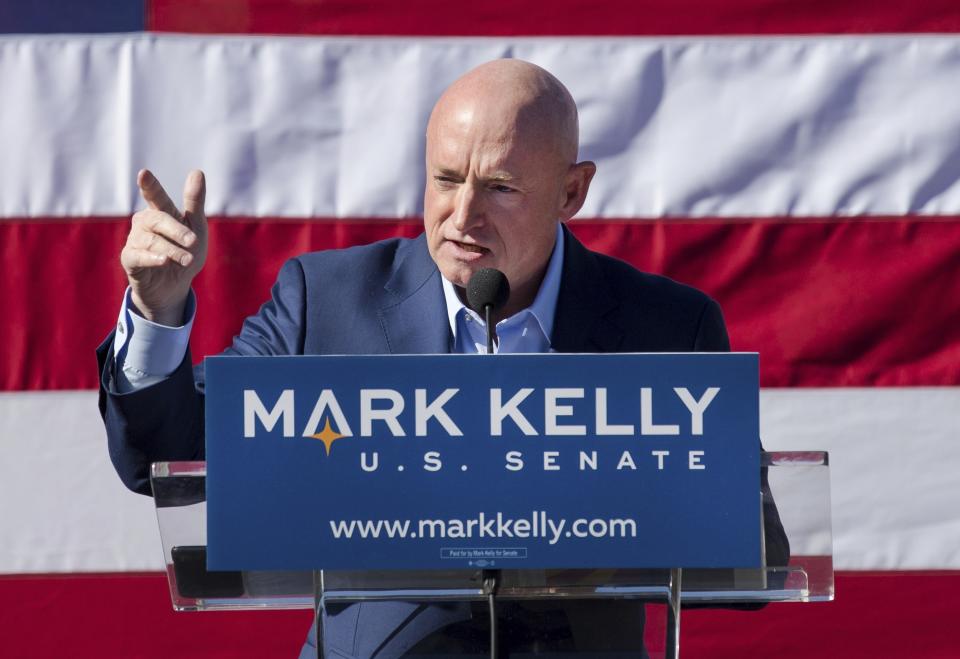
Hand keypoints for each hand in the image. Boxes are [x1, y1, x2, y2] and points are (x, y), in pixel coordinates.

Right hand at [121, 169, 207, 325]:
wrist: (175, 285)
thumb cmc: (185, 250)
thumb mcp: (196, 226)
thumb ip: (194, 201)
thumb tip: (197, 171)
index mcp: (160, 212)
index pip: (154, 195)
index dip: (149, 185)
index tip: (144, 174)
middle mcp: (143, 223)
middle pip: (157, 219)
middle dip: (176, 230)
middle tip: (193, 241)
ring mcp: (134, 240)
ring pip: (150, 240)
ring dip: (172, 250)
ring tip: (187, 259)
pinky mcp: (129, 259)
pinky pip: (137, 256)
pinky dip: (152, 258)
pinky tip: (163, 260)